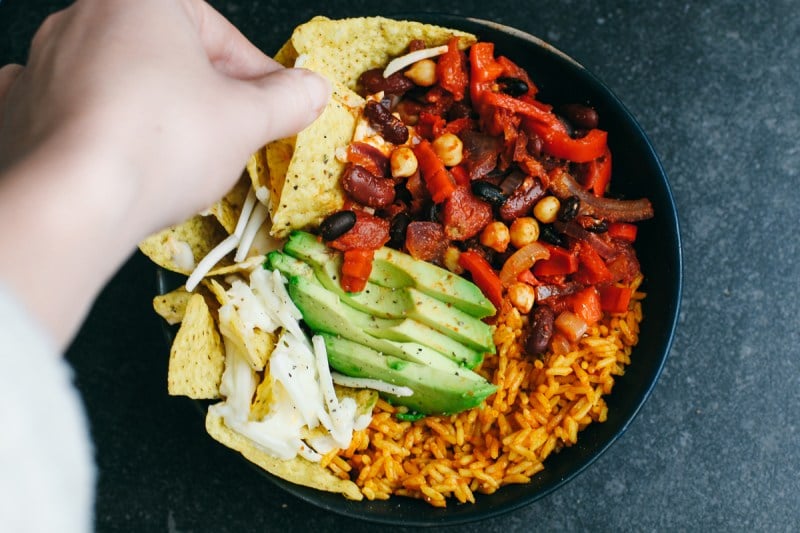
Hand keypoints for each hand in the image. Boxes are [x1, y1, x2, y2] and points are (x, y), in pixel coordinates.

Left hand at [0, 0, 330, 346]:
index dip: (259, 76)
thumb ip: (287, 100)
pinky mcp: (19, 108)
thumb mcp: (247, 120)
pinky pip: (69, 106)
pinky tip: (115, 148)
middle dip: (208, 93)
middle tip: (237, 134)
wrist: (72, 204)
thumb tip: (313, 89)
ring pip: (122, 80)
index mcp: (143, 0)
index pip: (222, 35)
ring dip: (158, 108)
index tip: (277, 107)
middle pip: (170, 55)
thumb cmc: (163, 144)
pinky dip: (96, 123)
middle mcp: (84, 17)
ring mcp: (44, 62)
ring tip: (184, 155)